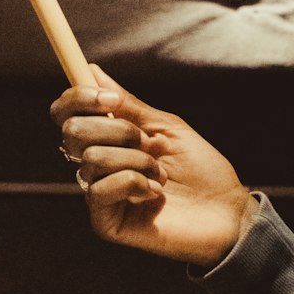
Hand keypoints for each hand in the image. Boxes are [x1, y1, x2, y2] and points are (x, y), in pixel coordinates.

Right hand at [50, 65, 256, 267]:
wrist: (226, 212)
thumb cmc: (202, 170)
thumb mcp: (167, 128)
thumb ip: (128, 105)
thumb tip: (92, 71)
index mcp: (108, 139)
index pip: (67, 113)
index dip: (79, 98)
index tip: (111, 99)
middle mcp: (98, 165)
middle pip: (72, 132)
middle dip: (115, 130)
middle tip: (148, 142)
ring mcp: (100, 194)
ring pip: (92, 159)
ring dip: (136, 160)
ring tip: (161, 175)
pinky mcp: (105, 222)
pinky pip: (100, 190)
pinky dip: (134, 184)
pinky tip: (155, 195)